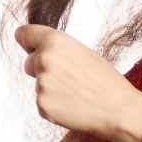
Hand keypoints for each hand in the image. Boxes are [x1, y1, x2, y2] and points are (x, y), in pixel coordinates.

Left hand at [15, 24, 141, 141]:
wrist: (118, 108)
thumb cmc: (106, 80)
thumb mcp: (84, 52)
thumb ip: (59, 49)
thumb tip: (39, 51)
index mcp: (56, 41)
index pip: (24, 33)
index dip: (27, 41)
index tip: (28, 46)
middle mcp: (44, 59)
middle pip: (29, 62)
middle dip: (42, 68)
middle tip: (68, 76)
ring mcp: (41, 83)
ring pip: (37, 83)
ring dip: (51, 88)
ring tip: (76, 92)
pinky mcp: (41, 105)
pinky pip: (42, 101)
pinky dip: (54, 104)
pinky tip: (73, 104)